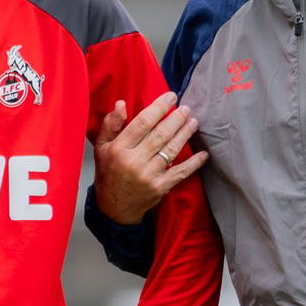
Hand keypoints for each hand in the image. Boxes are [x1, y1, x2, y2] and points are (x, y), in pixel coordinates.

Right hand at [92, 92, 208, 223]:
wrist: (114, 208)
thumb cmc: (108, 173)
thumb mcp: (101, 147)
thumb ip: (111, 125)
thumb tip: (122, 104)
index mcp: (120, 148)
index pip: (142, 122)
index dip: (158, 107)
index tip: (170, 97)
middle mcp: (135, 161)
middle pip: (160, 134)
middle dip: (176, 119)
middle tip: (187, 109)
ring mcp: (149, 175)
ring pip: (171, 150)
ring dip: (185, 134)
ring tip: (194, 122)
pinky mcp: (161, 187)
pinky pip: (180, 172)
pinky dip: (194, 163)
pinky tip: (203, 154)